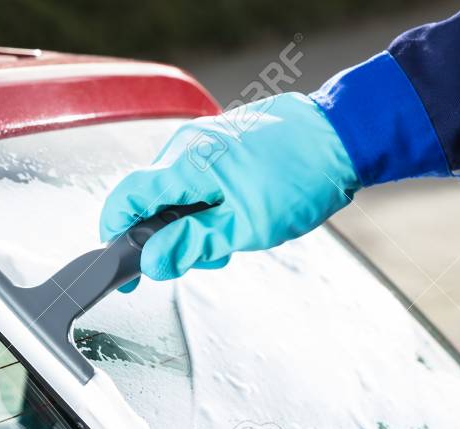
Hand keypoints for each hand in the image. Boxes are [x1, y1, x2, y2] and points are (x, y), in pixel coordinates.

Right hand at [99, 93, 359, 284]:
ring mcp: (206, 137)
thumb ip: (192, 244)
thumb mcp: (245, 226)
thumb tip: (152, 262)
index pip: (126, 198)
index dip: (115, 233)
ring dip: (191, 221)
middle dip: (165, 235)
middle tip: (202, 259)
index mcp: (186, 165)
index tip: (122, 263)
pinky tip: (238, 214)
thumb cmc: (302, 177)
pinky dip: (206, 201)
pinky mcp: (224, 138)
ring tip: (232, 237)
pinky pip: (198, 174)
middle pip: (151, 197)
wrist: (345, 134)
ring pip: (176, 188)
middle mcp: (188, 144)